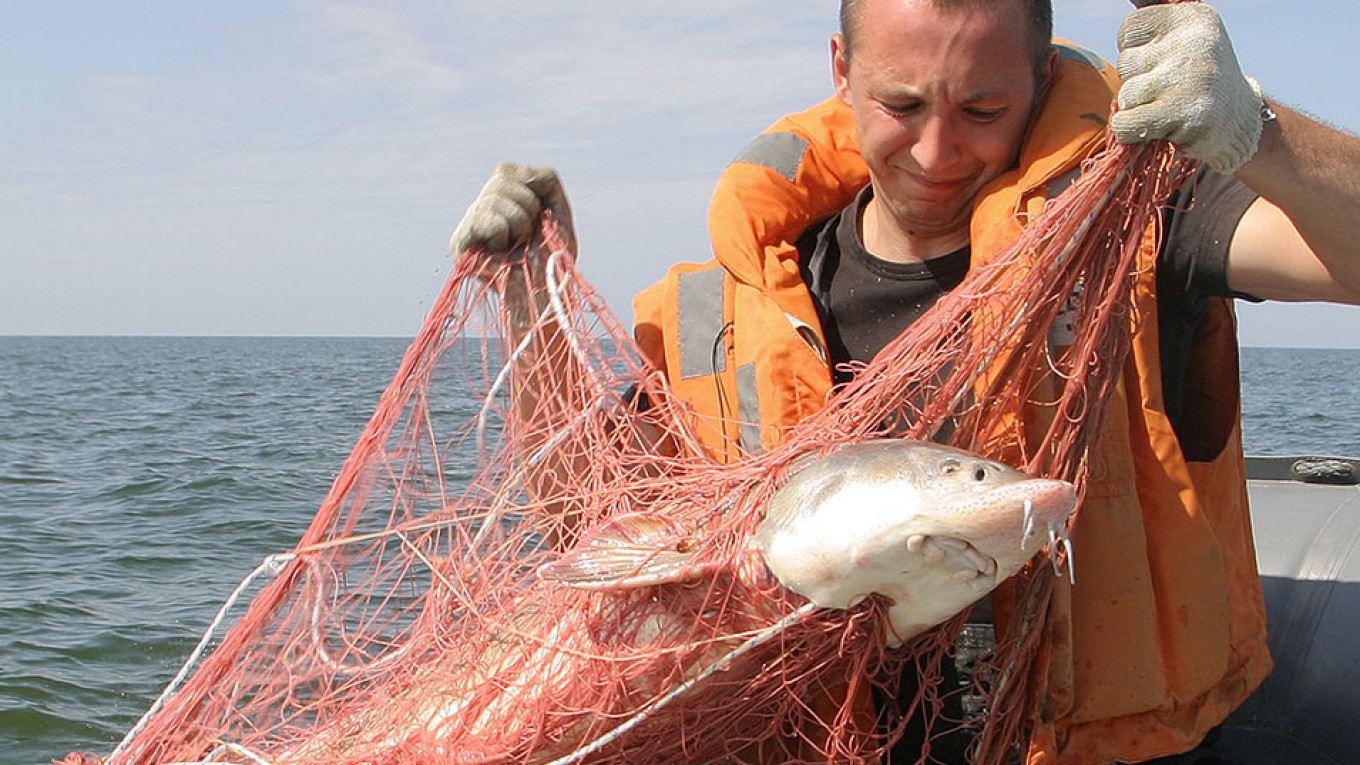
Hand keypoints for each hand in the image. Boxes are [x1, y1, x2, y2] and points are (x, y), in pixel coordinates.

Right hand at [449, 162, 576, 257]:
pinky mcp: (459, 242)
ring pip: (494, 197)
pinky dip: (502, 233)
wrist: (545, 295)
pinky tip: (501, 252)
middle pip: (500, 177)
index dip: (531, 192)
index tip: (539, 221)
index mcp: (500, 201)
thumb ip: (545, 179)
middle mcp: (479, 209)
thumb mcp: (558, 210)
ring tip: (516, 247)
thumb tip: (521, 173)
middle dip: (527, 207)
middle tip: (527, 236)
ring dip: (518, 223)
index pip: (507, 170)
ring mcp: (468, 224)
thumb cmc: (552, 259)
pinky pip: (485, 217)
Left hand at [1111, 3, 1264, 173]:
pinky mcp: (1182, 114)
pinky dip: (1134, 131)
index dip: (1136, 52)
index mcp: (1193, 16)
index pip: (1129, 30)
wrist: (1239, 122)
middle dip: (1139, 82)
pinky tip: (1163, 125)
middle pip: (1126, 64)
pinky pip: (1126, 123)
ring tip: (1172, 106)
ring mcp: (1189, 77)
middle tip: (1173, 88)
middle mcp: (1194, 41)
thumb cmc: (1198, 78)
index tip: (1162, 61)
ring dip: (1140, 109)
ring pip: (1126, 96)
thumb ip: (1152, 18)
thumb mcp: (1182, 37)